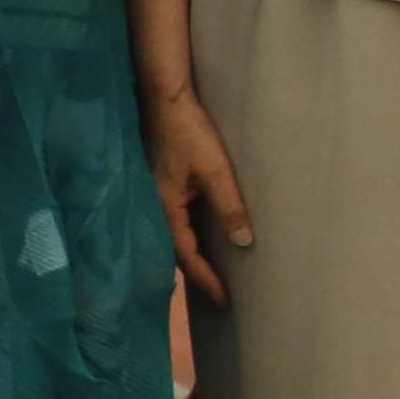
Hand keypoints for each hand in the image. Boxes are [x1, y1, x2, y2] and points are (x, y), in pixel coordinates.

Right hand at [145, 84, 255, 308]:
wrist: (166, 99)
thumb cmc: (189, 134)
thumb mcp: (214, 171)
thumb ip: (229, 206)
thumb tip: (244, 242)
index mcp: (166, 207)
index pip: (186, 255)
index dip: (206, 278)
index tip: (224, 299)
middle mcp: (155, 205)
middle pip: (174, 249)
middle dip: (195, 272)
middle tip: (217, 292)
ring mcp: (155, 193)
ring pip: (172, 234)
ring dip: (190, 253)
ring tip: (209, 269)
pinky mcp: (161, 182)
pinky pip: (174, 218)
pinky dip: (187, 234)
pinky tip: (198, 234)